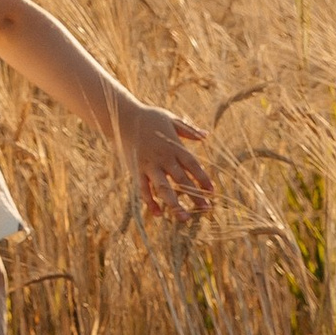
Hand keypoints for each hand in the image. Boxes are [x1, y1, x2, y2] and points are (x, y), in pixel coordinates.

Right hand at [121, 102, 212, 222]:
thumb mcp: (171, 119)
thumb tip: (206, 135)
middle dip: (195, 195)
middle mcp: (163, 157)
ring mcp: (149, 165)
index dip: (203, 178)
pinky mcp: (136, 170)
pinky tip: (158, 214)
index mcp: (174, 146)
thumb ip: (189, 130)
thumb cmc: (149, 117)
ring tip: (185, 219)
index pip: (192, 165)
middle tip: (206, 209)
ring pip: (163, 188)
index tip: (212, 191)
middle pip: (181, 180)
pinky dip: (150, 202)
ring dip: (174, 204)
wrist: (123, 116)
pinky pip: (143, 189)